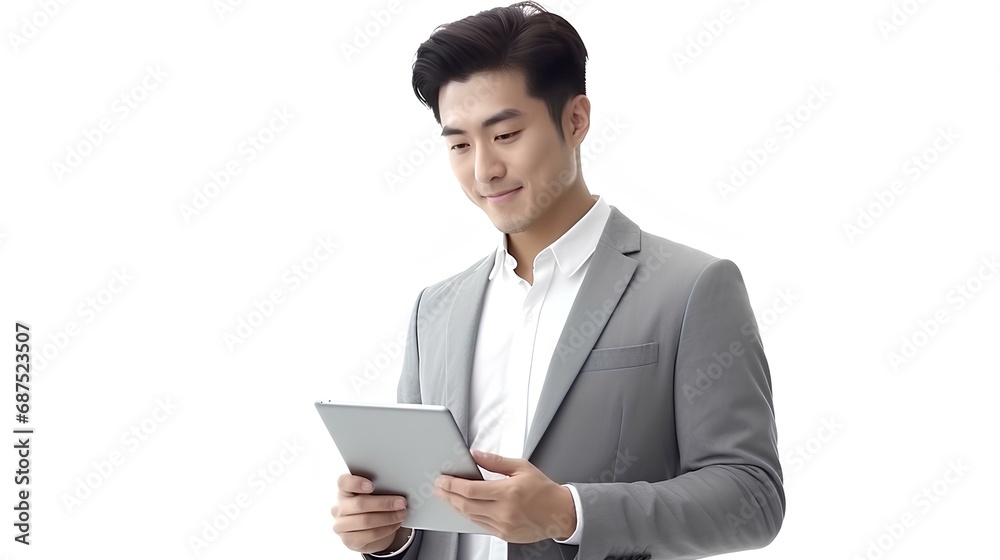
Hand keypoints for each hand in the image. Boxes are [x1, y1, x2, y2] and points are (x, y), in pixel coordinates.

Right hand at [331, 473, 411, 553]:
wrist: (370, 530)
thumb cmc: (373, 506)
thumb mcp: (374, 495)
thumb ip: (379, 488)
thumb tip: (397, 487)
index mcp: (343, 490)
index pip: (343, 482)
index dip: (356, 483)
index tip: (371, 485)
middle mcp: (338, 507)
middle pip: (359, 504)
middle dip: (384, 503)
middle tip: (401, 502)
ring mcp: (341, 525)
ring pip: (365, 521)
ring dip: (388, 518)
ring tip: (401, 514)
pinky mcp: (349, 540)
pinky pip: (370, 534)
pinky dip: (386, 529)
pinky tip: (396, 524)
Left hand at [433, 450, 576, 542]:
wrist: (561, 513)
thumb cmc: (544, 490)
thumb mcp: (521, 467)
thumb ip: (495, 461)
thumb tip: (475, 454)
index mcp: (508, 492)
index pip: (471, 489)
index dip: (452, 485)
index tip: (442, 479)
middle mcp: (505, 511)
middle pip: (466, 505)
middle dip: (448, 495)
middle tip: (438, 487)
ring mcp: (504, 526)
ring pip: (470, 517)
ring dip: (456, 506)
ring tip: (447, 496)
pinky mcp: (504, 535)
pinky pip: (480, 525)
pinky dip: (469, 516)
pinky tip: (464, 507)